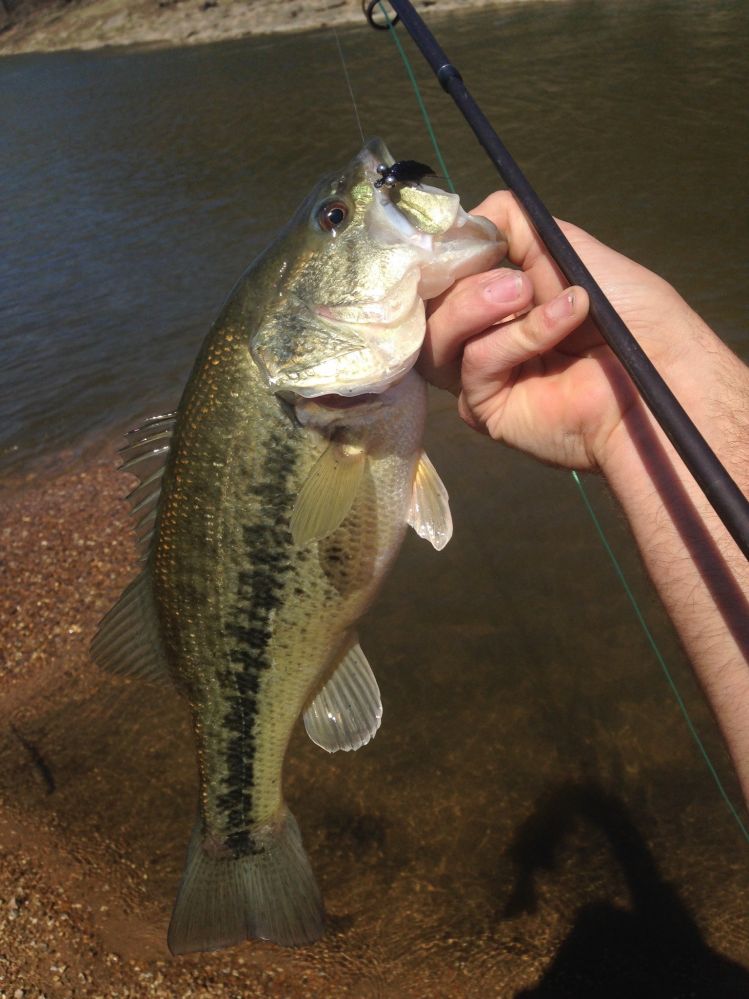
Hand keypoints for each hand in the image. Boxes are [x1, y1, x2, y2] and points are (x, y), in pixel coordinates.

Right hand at [420, 191, 702, 471]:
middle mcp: (482, 338)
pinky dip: (516, 337)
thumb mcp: (563, 247)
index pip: (441, 278)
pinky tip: (561, 322)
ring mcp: (481, 377)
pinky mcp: (485, 408)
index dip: (443, 255)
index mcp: (497, 303)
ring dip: (477, 304)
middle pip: (430, 306)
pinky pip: (474, 363)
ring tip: (525, 293)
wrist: (660, 372)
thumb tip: (466, 218)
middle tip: (514, 276)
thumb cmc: (629, 313)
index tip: (455, 234)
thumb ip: (512, 225)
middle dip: (463, 279)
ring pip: (438, 335)